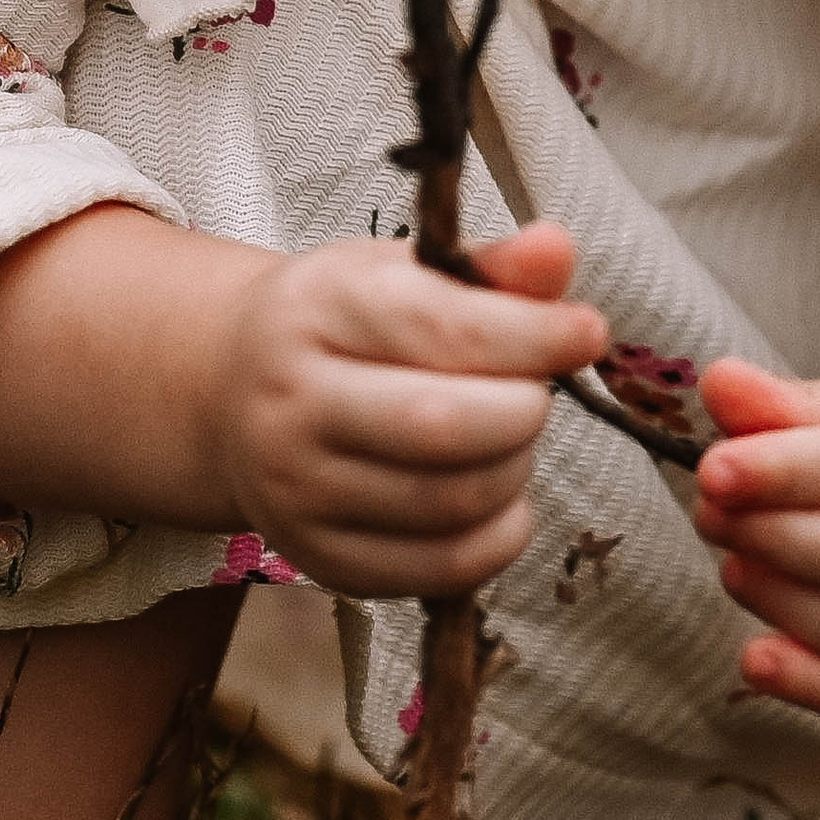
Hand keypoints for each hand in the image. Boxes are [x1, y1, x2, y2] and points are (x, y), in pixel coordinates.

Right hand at [206, 222, 607, 600]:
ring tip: (508, 439)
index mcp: (316, 311)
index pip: (442, 330)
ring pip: (451, 502)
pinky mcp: (321, 559)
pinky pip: (442, 568)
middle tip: (532, 394)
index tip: (587, 332)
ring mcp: (298, 492)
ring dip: (514, 471)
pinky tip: (499, 499)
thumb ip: (488, 266)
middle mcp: (293, 404)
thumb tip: (558, 251)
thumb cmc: (342, 324)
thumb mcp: (400, 271)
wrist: (232, 393)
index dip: (535, 335)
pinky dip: (499, 538)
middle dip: (523, 411)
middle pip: (443, 427)